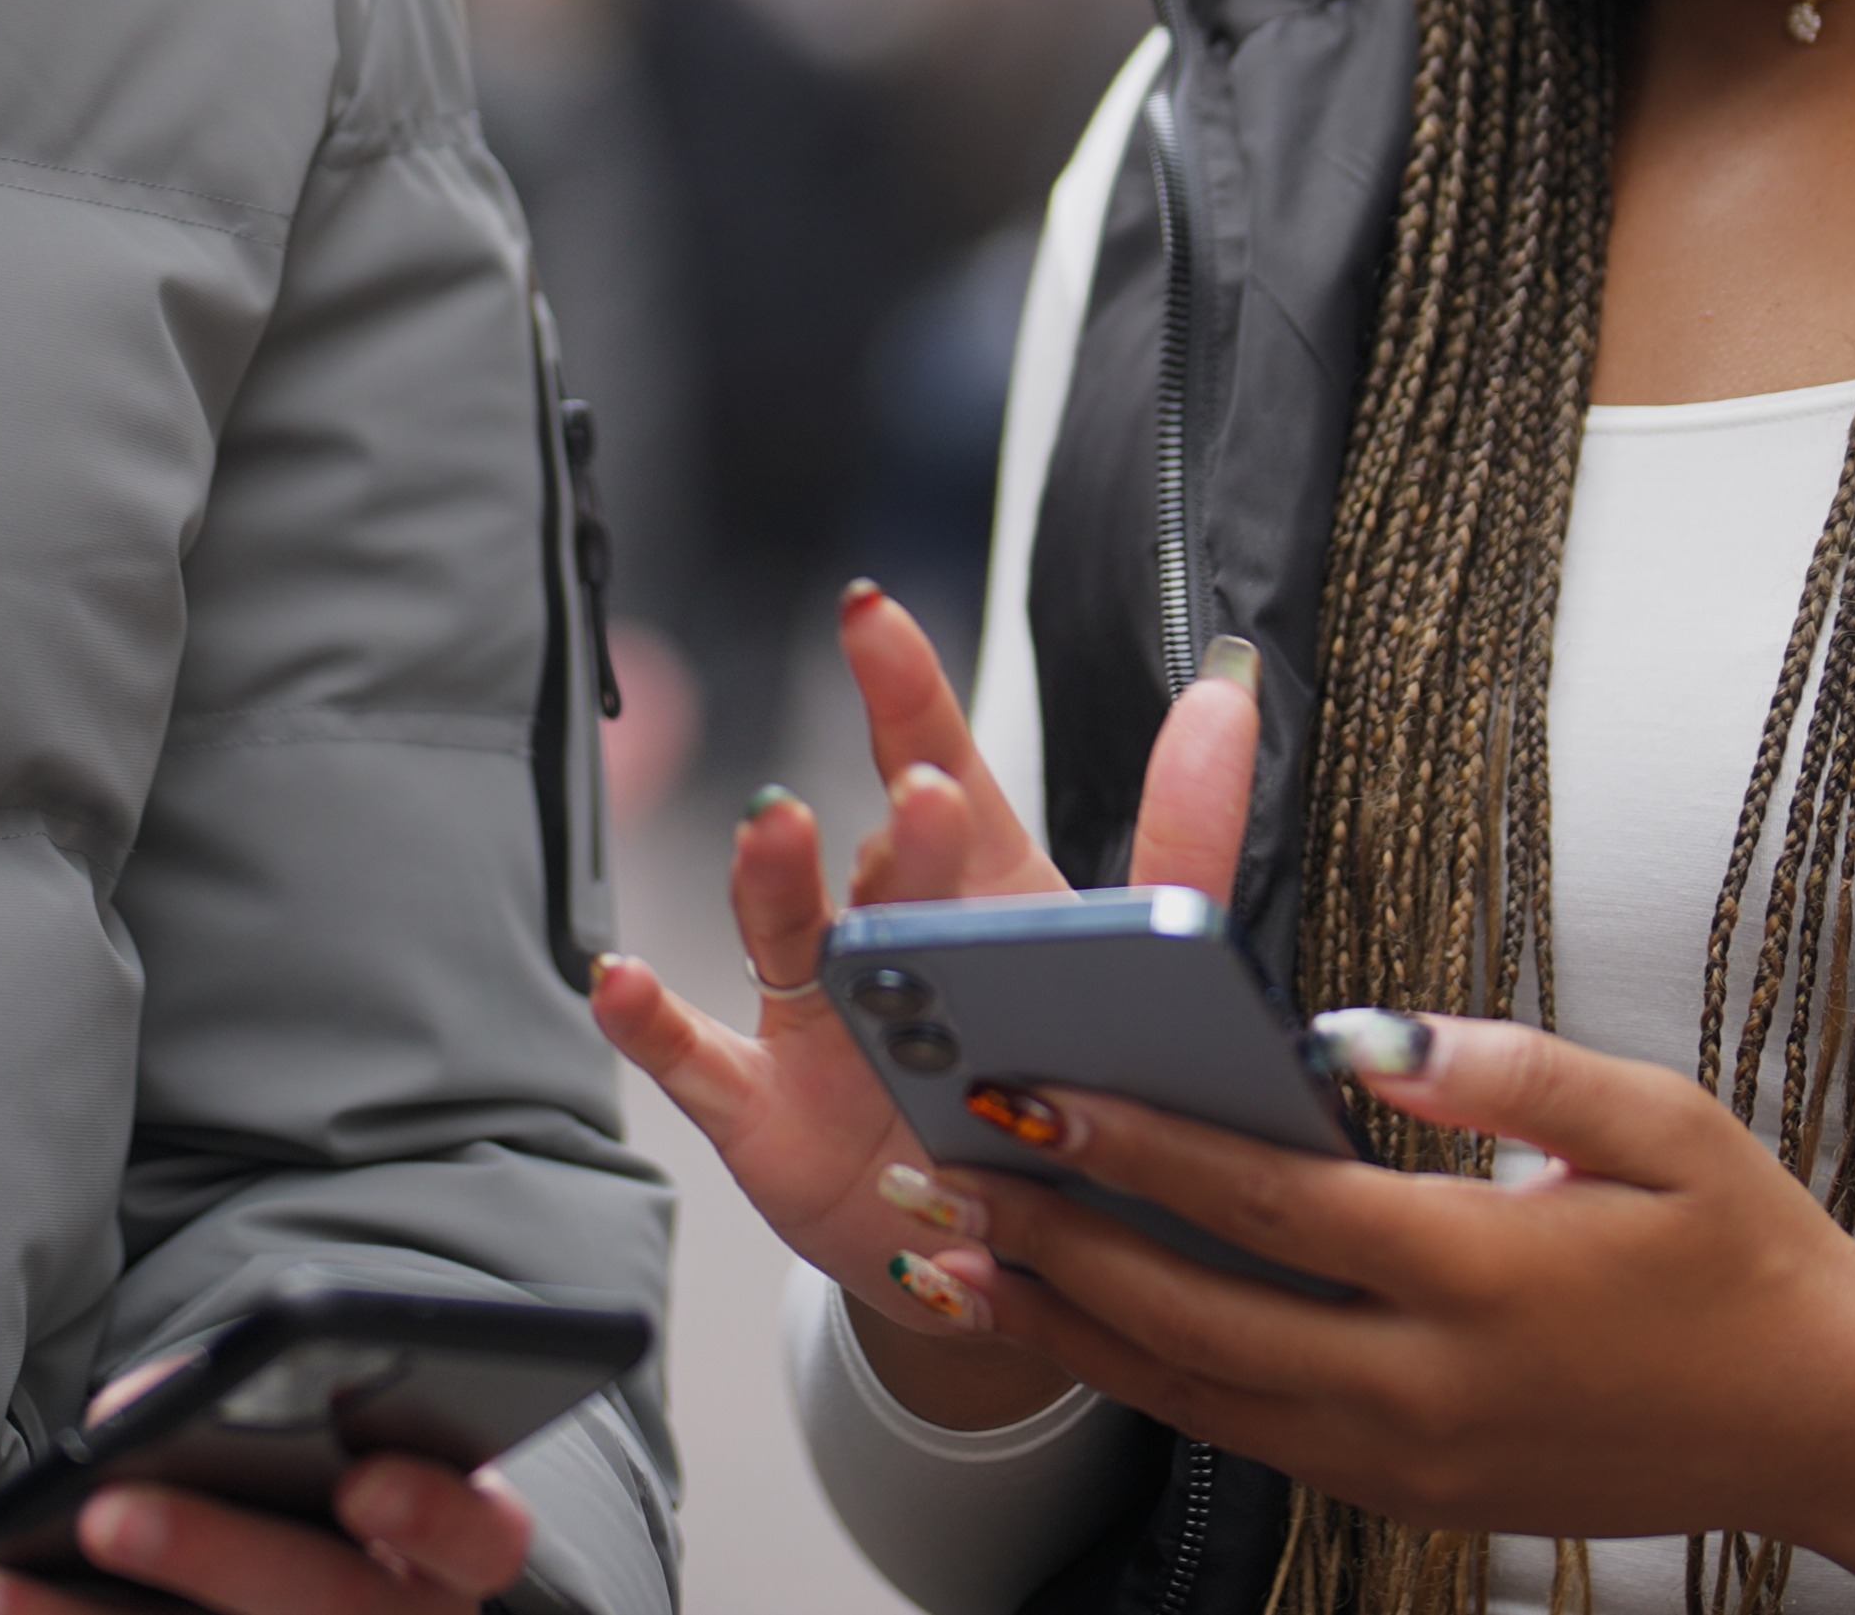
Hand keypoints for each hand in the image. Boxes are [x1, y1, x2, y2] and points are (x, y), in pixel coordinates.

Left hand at [0, 1375, 541, 1614]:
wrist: (289, 1614)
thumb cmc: (294, 1513)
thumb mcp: (293, 1461)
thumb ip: (230, 1417)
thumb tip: (131, 1410)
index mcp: (444, 1557)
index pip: (478, 1536)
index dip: (431, 1512)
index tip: (362, 1482)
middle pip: (328, 1612)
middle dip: (214, 1554)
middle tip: (106, 1509)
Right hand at [582, 589, 1258, 1433]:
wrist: (994, 1241)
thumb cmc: (1055, 1083)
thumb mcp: (1138, 965)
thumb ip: (1185, 832)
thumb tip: (1231, 690)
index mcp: (975, 895)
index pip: (939, 769)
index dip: (907, 691)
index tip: (872, 613)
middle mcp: (885, 939)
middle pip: (887, 866)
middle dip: (908, 830)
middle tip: (927, 787)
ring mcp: (816, 1020)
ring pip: (787, 937)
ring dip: (775, 881)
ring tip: (777, 829)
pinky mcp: (763, 1109)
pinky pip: (696, 1058)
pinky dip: (654, 1022)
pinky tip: (623, 980)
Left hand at [907, 1014, 1854, 1614]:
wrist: (1830, 1424)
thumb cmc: (1750, 1256)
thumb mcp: (1660, 1125)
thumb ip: (1503, 1069)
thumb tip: (1356, 1034)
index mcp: (1484, 1274)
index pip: (1267, 1202)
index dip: (1135, 1143)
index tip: (1030, 1086)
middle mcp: (1430, 1384)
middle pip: (1197, 1316)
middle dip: (1055, 1242)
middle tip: (943, 1173)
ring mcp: (1413, 1459)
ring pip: (1200, 1398)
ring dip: (1073, 1327)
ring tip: (963, 1256)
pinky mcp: (1413, 1496)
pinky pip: (1249, 1436)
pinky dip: (1150, 1383)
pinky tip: (1083, 1326)